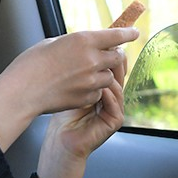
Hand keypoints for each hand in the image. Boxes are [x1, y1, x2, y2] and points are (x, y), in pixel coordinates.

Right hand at [0, 27, 137, 152]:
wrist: (23, 90)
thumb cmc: (31, 64)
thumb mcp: (54, 43)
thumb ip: (75, 44)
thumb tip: (86, 46)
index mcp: (83, 40)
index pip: (116, 35)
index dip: (128, 33)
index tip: (134, 33)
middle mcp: (92, 59)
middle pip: (117, 57)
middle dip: (114, 56)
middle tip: (107, 56)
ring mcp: (91, 80)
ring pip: (108, 76)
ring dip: (101, 74)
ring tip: (84, 74)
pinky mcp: (87, 96)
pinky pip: (98, 92)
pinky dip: (93, 89)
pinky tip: (77, 87)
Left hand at [36, 43, 127, 177]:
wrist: (59, 139)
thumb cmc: (59, 111)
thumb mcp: (69, 83)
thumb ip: (76, 66)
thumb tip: (77, 40)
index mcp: (102, 84)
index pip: (110, 64)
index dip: (108, 51)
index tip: (104, 38)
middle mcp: (111, 95)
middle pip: (118, 72)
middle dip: (112, 59)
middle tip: (107, 49)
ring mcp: (114, 108)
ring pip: (118, 86)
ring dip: (109, 76)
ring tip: (101, 67)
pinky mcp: (114, 121)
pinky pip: (115, 103)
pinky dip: (108, 94)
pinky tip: (101, 88)